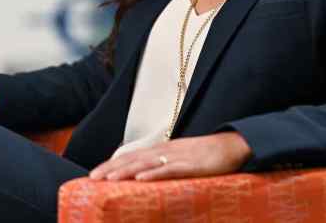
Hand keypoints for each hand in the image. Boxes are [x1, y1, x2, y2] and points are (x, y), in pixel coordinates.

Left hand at [89, 132, 252, 181]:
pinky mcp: (191, 165)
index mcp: (162, 150)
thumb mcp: (182, 159)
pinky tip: (140, 179)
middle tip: (92, 178)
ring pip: (147, 164)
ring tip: (108, 179)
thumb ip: (165, 166)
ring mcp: (178, 157)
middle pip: (133, 158)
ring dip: (126, 171)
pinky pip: (169, 170)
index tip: (94, 174)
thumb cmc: (208, 155)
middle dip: (111, 168)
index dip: (112, 164)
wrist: (234, 145)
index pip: (132, 156)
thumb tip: (147, 177)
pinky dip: (153, 174)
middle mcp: (166, 151)